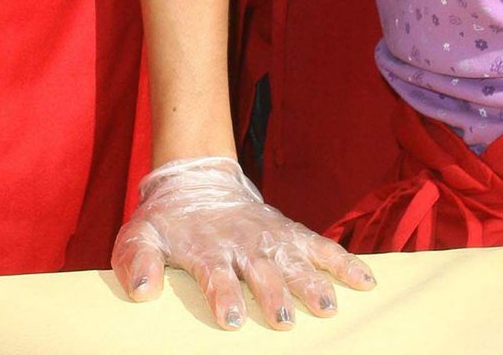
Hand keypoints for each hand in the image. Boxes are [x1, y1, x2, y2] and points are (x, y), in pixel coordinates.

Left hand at [112, 156, 374, 330]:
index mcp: (207, 249)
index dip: (224, 294)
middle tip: (284, 321)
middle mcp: (242, 245)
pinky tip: (366, 282)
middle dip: (273, 296)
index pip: (216, 274)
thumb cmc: (169, 222)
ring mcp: (269, 239)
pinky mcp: (290, 233)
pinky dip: (344, 262)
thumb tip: (141, 290)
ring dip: (310, 284)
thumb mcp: (141, 234)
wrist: (195, 181)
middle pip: (261, 272)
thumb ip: (136, 258)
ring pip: (294, 261)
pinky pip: (321, 247)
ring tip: (326, 307)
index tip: (232, 317)